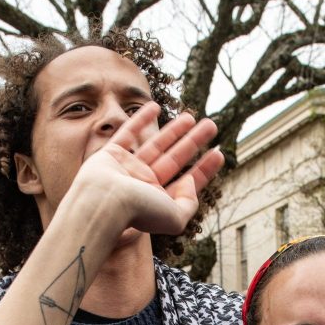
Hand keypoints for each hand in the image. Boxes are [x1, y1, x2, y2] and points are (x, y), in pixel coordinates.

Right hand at [72, 103, 224, 237]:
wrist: (104, 203)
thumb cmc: (140, 212)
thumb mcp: (175, 217)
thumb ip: (189, 203)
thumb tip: (190, 181)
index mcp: (159, 201)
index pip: (187, 183)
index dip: (205, 169)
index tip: (219, 153)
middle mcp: (144, 185)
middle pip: (175, 159)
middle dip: (194, 142)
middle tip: (211, 125)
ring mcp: (127, 169)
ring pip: (156, 144)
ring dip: (174, 130)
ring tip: (192, 116)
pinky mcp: (110, 155)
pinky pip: (128, 133)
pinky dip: (140, 119)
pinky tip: (155, 106)